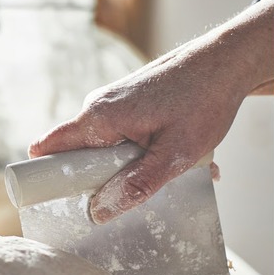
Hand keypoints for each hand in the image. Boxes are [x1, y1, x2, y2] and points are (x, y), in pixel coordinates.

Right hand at [29, 0, 273, 223]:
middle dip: (104, 180)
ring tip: (166, 169)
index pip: (50, 148)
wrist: (226, 61)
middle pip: (79, 155)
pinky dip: (142, 151)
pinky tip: (172, 155)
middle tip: (136, 192)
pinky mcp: (127, 103)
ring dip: (131, 167)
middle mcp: (98, 106)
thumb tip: (99, 212)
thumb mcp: (174, 155)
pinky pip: (121, 137)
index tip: (58, 204)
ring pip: (104, 149)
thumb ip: (137, 185)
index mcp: (100, 117)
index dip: (47, 178)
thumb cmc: (203, 100)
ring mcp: (112, 103)